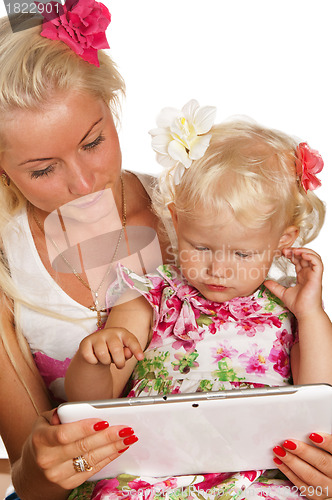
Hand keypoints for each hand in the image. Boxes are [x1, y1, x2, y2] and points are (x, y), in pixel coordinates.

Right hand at [21, 408, 137, 490]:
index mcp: (40, 439)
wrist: (33, 468)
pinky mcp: (69, 484)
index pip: (64, 434)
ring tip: (128, 437)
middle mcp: (47, 460)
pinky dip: (108, 458)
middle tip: (126, 428)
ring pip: (90, 459)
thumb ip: (60, 413)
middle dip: (107, 437)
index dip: (84, 428)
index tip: (103, 421)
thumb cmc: (44, 437)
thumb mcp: (44, 421)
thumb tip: (78, 408)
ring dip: (113, 448)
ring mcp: (58, 475)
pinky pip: (93, 469)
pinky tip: (119, 448)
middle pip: (82, 447)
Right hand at [78, 327, 144, 368]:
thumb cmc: (114, 351)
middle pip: (116, 349)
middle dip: (119, 362)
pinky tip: (95, 358)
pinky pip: (90, 357)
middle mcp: (109, 332)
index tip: (141, 358)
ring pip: (102, 354)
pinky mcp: (85, 342)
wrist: (95, 349)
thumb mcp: (124, 352)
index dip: (136, 349)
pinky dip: (94, 362)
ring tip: (106, 360)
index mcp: (122, 333)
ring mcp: (96, 336)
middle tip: (120, 365)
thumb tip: (128, 352)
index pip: (131, 340)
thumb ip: (128, 353)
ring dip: (106, 362)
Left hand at [265, 248, 322, 318]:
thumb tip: (265, 282)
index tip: (282, 252)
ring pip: (313, 257)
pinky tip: (302, 255)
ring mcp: (313, 275)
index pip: (299, 261)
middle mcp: (308, 274)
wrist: (304, 313)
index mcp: (302, 276)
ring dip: (304, 251)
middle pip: (304, 256)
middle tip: (285, 250)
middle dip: (295, 251)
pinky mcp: (317, 277)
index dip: (292, 254)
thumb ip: (274, 287)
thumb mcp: (282, 293)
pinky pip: (318, 263)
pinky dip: (311, 256)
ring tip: (294, 250)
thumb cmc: (298, 305)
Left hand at [273, 433, 331, 498]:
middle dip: (303, 452)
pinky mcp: (318, 497)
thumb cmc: (328, 459)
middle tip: (288, 443)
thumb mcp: (330, 452)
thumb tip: (311, 431)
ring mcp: (328, 488)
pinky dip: (288, 472)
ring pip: (310, 476)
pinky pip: (302, 485)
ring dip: (292, 462)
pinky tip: (279, 461)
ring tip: (279, 451)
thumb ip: (325, 444)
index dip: (327, 443)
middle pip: (322, 463)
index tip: (312, 435)